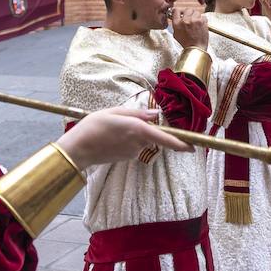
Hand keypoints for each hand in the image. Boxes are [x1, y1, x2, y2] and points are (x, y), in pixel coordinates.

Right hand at [57, 106, 191, 166]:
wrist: (77, 149)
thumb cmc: (93, 126)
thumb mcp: (115, 112)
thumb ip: (138, 113)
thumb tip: (156, 115)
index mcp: (137, 129)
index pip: (164, 138)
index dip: (180, 143)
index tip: (192, 147)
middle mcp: (138, 142)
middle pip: (151, 135)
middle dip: (144, 129)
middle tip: (120, 121)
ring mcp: (132, 152)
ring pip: (141, 140)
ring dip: (133, 134)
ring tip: (111, 128)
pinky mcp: (126, 158)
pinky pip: (133, 146)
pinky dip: (126, 140)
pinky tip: (110, 137)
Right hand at [172, 8, 208, 50]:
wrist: (196, 48)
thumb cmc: (187, 43)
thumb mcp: (176, 34)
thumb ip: (176, 24)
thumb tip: (177, 18)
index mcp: (177, 23)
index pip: (176, 11)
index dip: (179, 11)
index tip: (181, 12)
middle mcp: (185, 20)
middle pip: (187, 9)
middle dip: (189, 13)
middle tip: (190, 17)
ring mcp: (194, 20)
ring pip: (196, 12)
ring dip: (196, 16)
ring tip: (196, 23)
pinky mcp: (202, 21)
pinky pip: (203, 16)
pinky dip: (202, 19)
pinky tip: (200, 25)